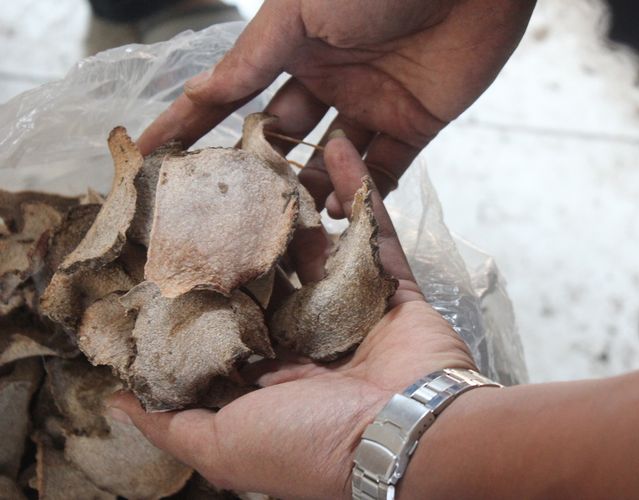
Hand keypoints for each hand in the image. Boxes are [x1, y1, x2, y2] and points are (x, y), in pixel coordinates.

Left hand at [109, 135, 476, 498]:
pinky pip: (376, 234)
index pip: (225, 313)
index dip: (199, 276)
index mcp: (268, 370)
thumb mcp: (223, 446)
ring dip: (302, 203)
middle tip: (221, 183)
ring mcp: (352, 308)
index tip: (170, 234)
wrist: (404, 438)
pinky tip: (339, 151)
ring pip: (321, 244)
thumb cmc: (309, 445)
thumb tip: (115, 400)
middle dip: (248, 229)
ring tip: (272, 157)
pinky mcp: (392, 288)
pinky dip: (362, 193)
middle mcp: (307, 337)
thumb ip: (169, 422)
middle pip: (273, 270)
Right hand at [137, 0, 534, 216]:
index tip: (155, 159)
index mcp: (292, 45)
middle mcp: (327, 78)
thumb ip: (253, 57)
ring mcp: (371, 104)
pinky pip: (384, 168)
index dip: (193, 125)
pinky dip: (361, 192)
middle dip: (258, 173)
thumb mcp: (300, 12)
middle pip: (283, 136)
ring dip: (309, 192)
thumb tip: (197, 91)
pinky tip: (337, 213)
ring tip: (284, 228)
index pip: (233, 92)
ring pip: (331, 161)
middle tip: (230, 214)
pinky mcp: (415, 123)